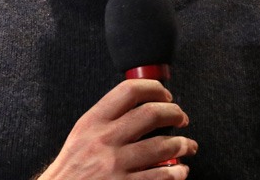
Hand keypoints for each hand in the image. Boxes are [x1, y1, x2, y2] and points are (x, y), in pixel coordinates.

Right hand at [37, 79, 196, 179]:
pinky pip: (160, 175)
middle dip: (175, 113)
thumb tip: (141, 104)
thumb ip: (107, 119)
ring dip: (182, 144)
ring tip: (187, 145)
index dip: (155, 88)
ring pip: (162, 146)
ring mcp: (114, 165)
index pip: (129, 90)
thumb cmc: (71, 168)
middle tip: (182, 118)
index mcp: (93, 122)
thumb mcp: (82, 135)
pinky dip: (177, 172)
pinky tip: (180, 170)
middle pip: (152, 113)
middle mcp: (104, 140)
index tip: (166, 95)